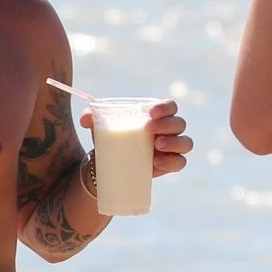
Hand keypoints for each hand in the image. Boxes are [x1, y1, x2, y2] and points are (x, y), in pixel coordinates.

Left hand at [78, 98, 192, 177]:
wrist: (109, 165)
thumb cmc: (110, 139)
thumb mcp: (99, 127)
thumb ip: (91, 117)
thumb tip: (86, 118)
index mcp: (157, 116)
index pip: (170, 106)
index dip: (165, 107)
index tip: (150, 113)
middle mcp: (168, 130)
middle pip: (179, 123)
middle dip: (166, 124)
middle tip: (147, 129)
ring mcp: (171, 148)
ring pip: (185, 143)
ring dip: (174, 142)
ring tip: (157, 145)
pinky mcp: (169, 164)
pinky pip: (180, 163)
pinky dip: (172, 162)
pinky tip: (157, 162)